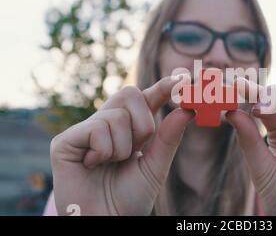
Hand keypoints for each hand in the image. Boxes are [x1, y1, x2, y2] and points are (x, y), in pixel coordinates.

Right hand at [50, 75, 193, 214]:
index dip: (161, 87)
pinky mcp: (65, 141)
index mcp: (128, 129)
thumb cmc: (129, 198)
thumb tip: (186, 110)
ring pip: (117, 116)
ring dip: (123, 147)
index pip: (145, 99)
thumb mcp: (155, 166)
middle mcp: (106, 124)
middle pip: (130, 93)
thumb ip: (168, 138)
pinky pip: (97, 129)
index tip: (181, 78)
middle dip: (143, 124)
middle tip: (137, 148)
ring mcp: (85, 131)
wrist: (106, 222)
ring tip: (110, 165)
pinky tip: (93, 165)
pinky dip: (104, 152)